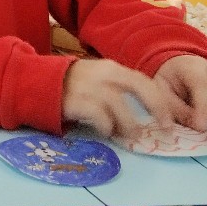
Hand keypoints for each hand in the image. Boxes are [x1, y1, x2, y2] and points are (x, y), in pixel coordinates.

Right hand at [61, 58, 176, 141]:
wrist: (36, 83)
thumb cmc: (72, 87)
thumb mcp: (98, 81)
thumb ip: (119, 90)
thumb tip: (146, 113)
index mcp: (112, 69)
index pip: (144, 81)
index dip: (161, 101)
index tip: (170, 121)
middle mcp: (104, 75)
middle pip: (140, 87)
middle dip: (157, 108)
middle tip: (165, 129)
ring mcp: (90, 87)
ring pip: (120, 105)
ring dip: (129, 124)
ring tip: (130, 136)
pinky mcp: (76, 100)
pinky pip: (99, 116)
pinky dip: (106, 127)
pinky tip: (104, 131)